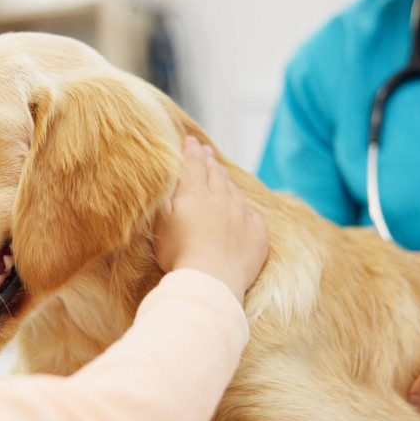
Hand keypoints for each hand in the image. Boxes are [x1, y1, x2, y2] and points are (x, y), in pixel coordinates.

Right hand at [152, 136, 268, 302]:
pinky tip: (239, 203)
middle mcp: (221, 199)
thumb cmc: (179, 254)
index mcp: (195, 194)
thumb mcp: (161, 221)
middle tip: (205, 150)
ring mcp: (242, 215)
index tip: (189, 140)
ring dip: (225, 178)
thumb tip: (168, 174)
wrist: (212, 281)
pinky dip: (242, 203)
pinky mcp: (257, 233)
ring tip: (220, 171)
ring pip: (232, 190)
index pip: (193, 165)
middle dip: (208, 160)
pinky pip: (250, 212)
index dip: (190, 151)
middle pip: (215, 174)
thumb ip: (164, 195)